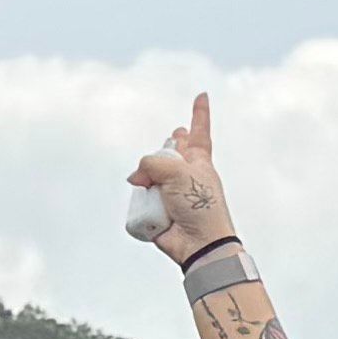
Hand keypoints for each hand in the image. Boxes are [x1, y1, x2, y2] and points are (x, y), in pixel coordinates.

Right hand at [130, 94, 242, 263]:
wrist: (199, 243)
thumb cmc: (199, 204)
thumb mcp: (176, 171)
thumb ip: (151, 163)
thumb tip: (135, 180)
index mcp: (199, 161)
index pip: (199, 132)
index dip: (199, 113)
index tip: (202, 95)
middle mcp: (186, 174)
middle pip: (172, 152)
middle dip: (171, 144)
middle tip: (174, 137)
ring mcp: (171, 193)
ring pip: (149, 175)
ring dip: (148, 180)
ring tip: (159, 192)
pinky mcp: (159, 210)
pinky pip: (141, 199)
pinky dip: (142, 202)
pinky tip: (153, 209)